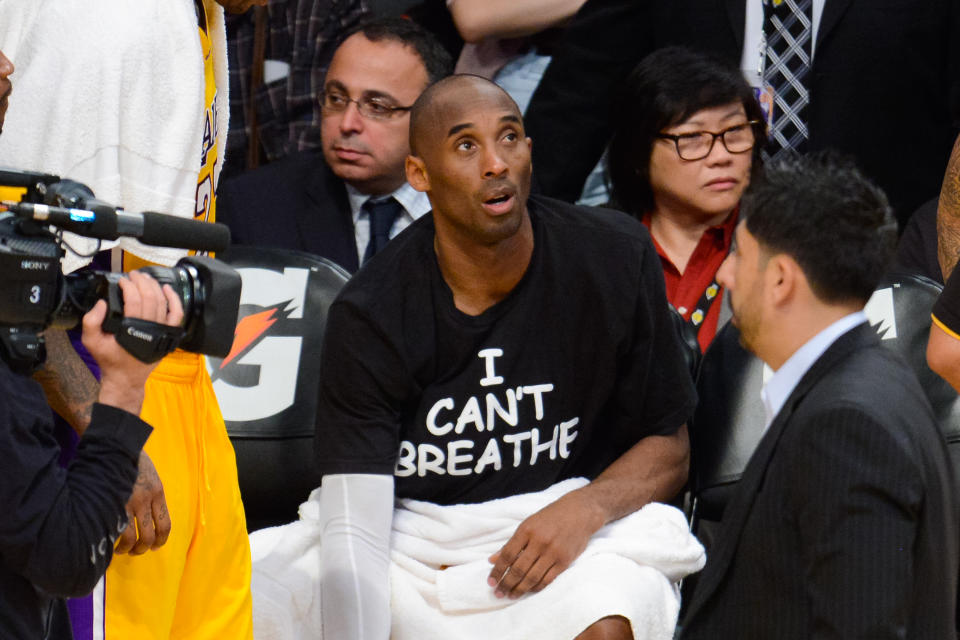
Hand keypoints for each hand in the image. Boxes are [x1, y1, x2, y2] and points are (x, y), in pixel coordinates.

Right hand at [82, 271, 182, 414]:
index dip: (129, 286)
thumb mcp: (91, 341)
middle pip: (151, 297)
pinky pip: (176, 314)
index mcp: (131, 329)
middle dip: (142, 282)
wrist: (126, 377)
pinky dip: (174, 300)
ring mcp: (162, 331)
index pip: (134, 300)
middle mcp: (150, 328)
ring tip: (146, 277)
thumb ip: (91, 321)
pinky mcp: (168, 334)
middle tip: (133, 274)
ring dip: (155, 286)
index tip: (122, 280)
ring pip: (163, 302)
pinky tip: (167, 289)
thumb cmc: (109, 359)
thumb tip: (102, 303)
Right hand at [115, 452, 170, 553]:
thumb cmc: (132, 461)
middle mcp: (145, 500)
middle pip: (149, 536)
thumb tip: (148, 519)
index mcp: (158, 493)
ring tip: (122, 550)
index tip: (155, 547)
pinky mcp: (111, 503)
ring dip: (127, 549)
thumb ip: (151, 496)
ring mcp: (127, 502)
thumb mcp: (150, 477)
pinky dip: (112, 540)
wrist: (115, 445)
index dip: (161, 540)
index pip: (165, 524)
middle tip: (136, 552)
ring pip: (131, 538)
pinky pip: (114, 529)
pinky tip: (109, 541)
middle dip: (143, 548)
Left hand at [487, 489, 604, 598]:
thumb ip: (511, 543)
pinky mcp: (565, 561)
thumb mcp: (528, 524)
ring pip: (532, 577)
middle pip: (518, 569)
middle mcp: (539, 542)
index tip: (490, 581)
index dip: (497, 571)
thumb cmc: (551, 517)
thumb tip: (493, 559)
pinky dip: (536, 587)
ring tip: (511, 595)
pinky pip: (547, 579)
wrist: (579, 512)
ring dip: (519, 589)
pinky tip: (529, 590)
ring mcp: (553, 552)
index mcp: (527, 530)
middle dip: (506, 584)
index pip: (507, 555)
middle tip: (498, 593)